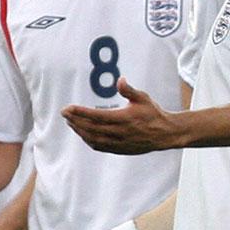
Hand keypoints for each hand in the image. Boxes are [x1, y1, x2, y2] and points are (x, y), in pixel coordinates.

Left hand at [63, 80, 183, 155]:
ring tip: (70, 122)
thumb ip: (129, 90)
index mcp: (123, 118)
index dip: (80, 112)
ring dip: (79, 130)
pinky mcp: (119, 149)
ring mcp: (118, 142)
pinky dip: (88, 140)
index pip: (96, 115)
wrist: (164, 134)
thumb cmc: (153, 113)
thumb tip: (120, 80)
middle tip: (65, 113)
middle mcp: (119, 132)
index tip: (67, 108)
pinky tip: (83, 134)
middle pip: (90, 127)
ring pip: (93, 138)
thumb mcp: (143, 98)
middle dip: (75, 120)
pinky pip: (99, 146)